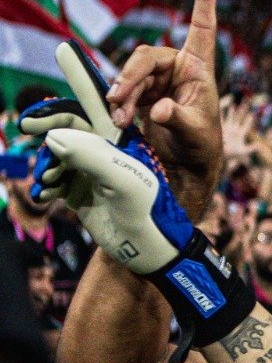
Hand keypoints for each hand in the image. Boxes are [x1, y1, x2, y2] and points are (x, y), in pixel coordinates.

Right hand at [37, 127, 192, 274]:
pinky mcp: (80, 194)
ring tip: (51, 185)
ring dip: (47, 170)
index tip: (31, 123)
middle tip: (45, 170)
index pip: (84, 115)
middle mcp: (102, 153)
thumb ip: (91, 155)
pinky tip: (46, 196)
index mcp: (119, 140)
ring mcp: (90, 173)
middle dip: (49, 149)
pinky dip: (47, 187)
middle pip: (63, 137)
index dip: (55, 114)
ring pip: (56, 160)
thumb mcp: (123, 180)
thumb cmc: (144, 210)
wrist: (148, 248)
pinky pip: (55, 183)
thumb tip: (53, 137)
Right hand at [102, 0, 222, 218]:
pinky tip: (117, 119)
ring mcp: (159, 81)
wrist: (186, 167)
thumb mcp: (194, 133)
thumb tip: (158, 110)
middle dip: (131, 76)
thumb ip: (177, 119)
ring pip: (132, 74)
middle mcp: (179, 70)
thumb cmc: (201, 147)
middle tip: (119, 98)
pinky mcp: (143, 94)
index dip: (204, 1)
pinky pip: (125, 89)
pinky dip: (119, 102)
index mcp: (199, 70)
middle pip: (147, 57)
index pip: (202, 30)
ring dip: (122, 93)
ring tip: (118, 116)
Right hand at [221, 99, 253, 161]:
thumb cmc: (231, 154)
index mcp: (240, 134)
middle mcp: (234, 130)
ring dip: (232, 111)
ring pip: (231, 117)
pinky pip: (221, 119)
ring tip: (234, 105)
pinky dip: (221, 114)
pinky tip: (220, 109)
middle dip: (242, 111)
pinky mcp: (220, 128)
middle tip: (246, 104)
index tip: (252, 114)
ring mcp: (227, 128)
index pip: (246, 126)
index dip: (249, 121)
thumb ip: (251, 148)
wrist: (221, 155)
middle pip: (239, 118)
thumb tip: (259, 146)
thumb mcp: (243, 151)